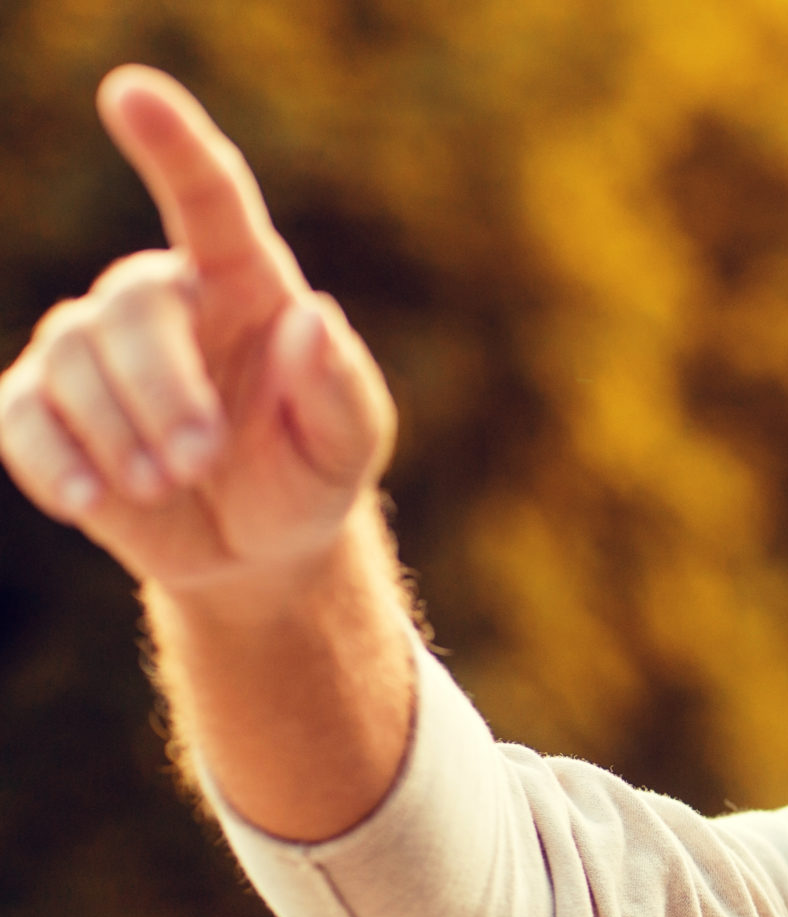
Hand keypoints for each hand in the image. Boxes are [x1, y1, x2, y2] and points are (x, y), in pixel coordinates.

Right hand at [0, 66, 394, 594]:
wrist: (255, 547)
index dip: (170, 143)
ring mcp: (88, 349)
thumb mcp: (349, 445)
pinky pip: (19, 417)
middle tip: (201, 459)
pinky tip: (93, 500)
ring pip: (71, 362)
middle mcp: (158, 299)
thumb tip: (315, 318)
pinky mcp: (40, 407)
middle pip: (130, 308)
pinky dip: (55, 462)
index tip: (130, 91)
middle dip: (164, 390)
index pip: (207, 197)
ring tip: (168, 485)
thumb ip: (342, 388)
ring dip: (120, 435)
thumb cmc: (307, 474)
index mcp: (241, 282)